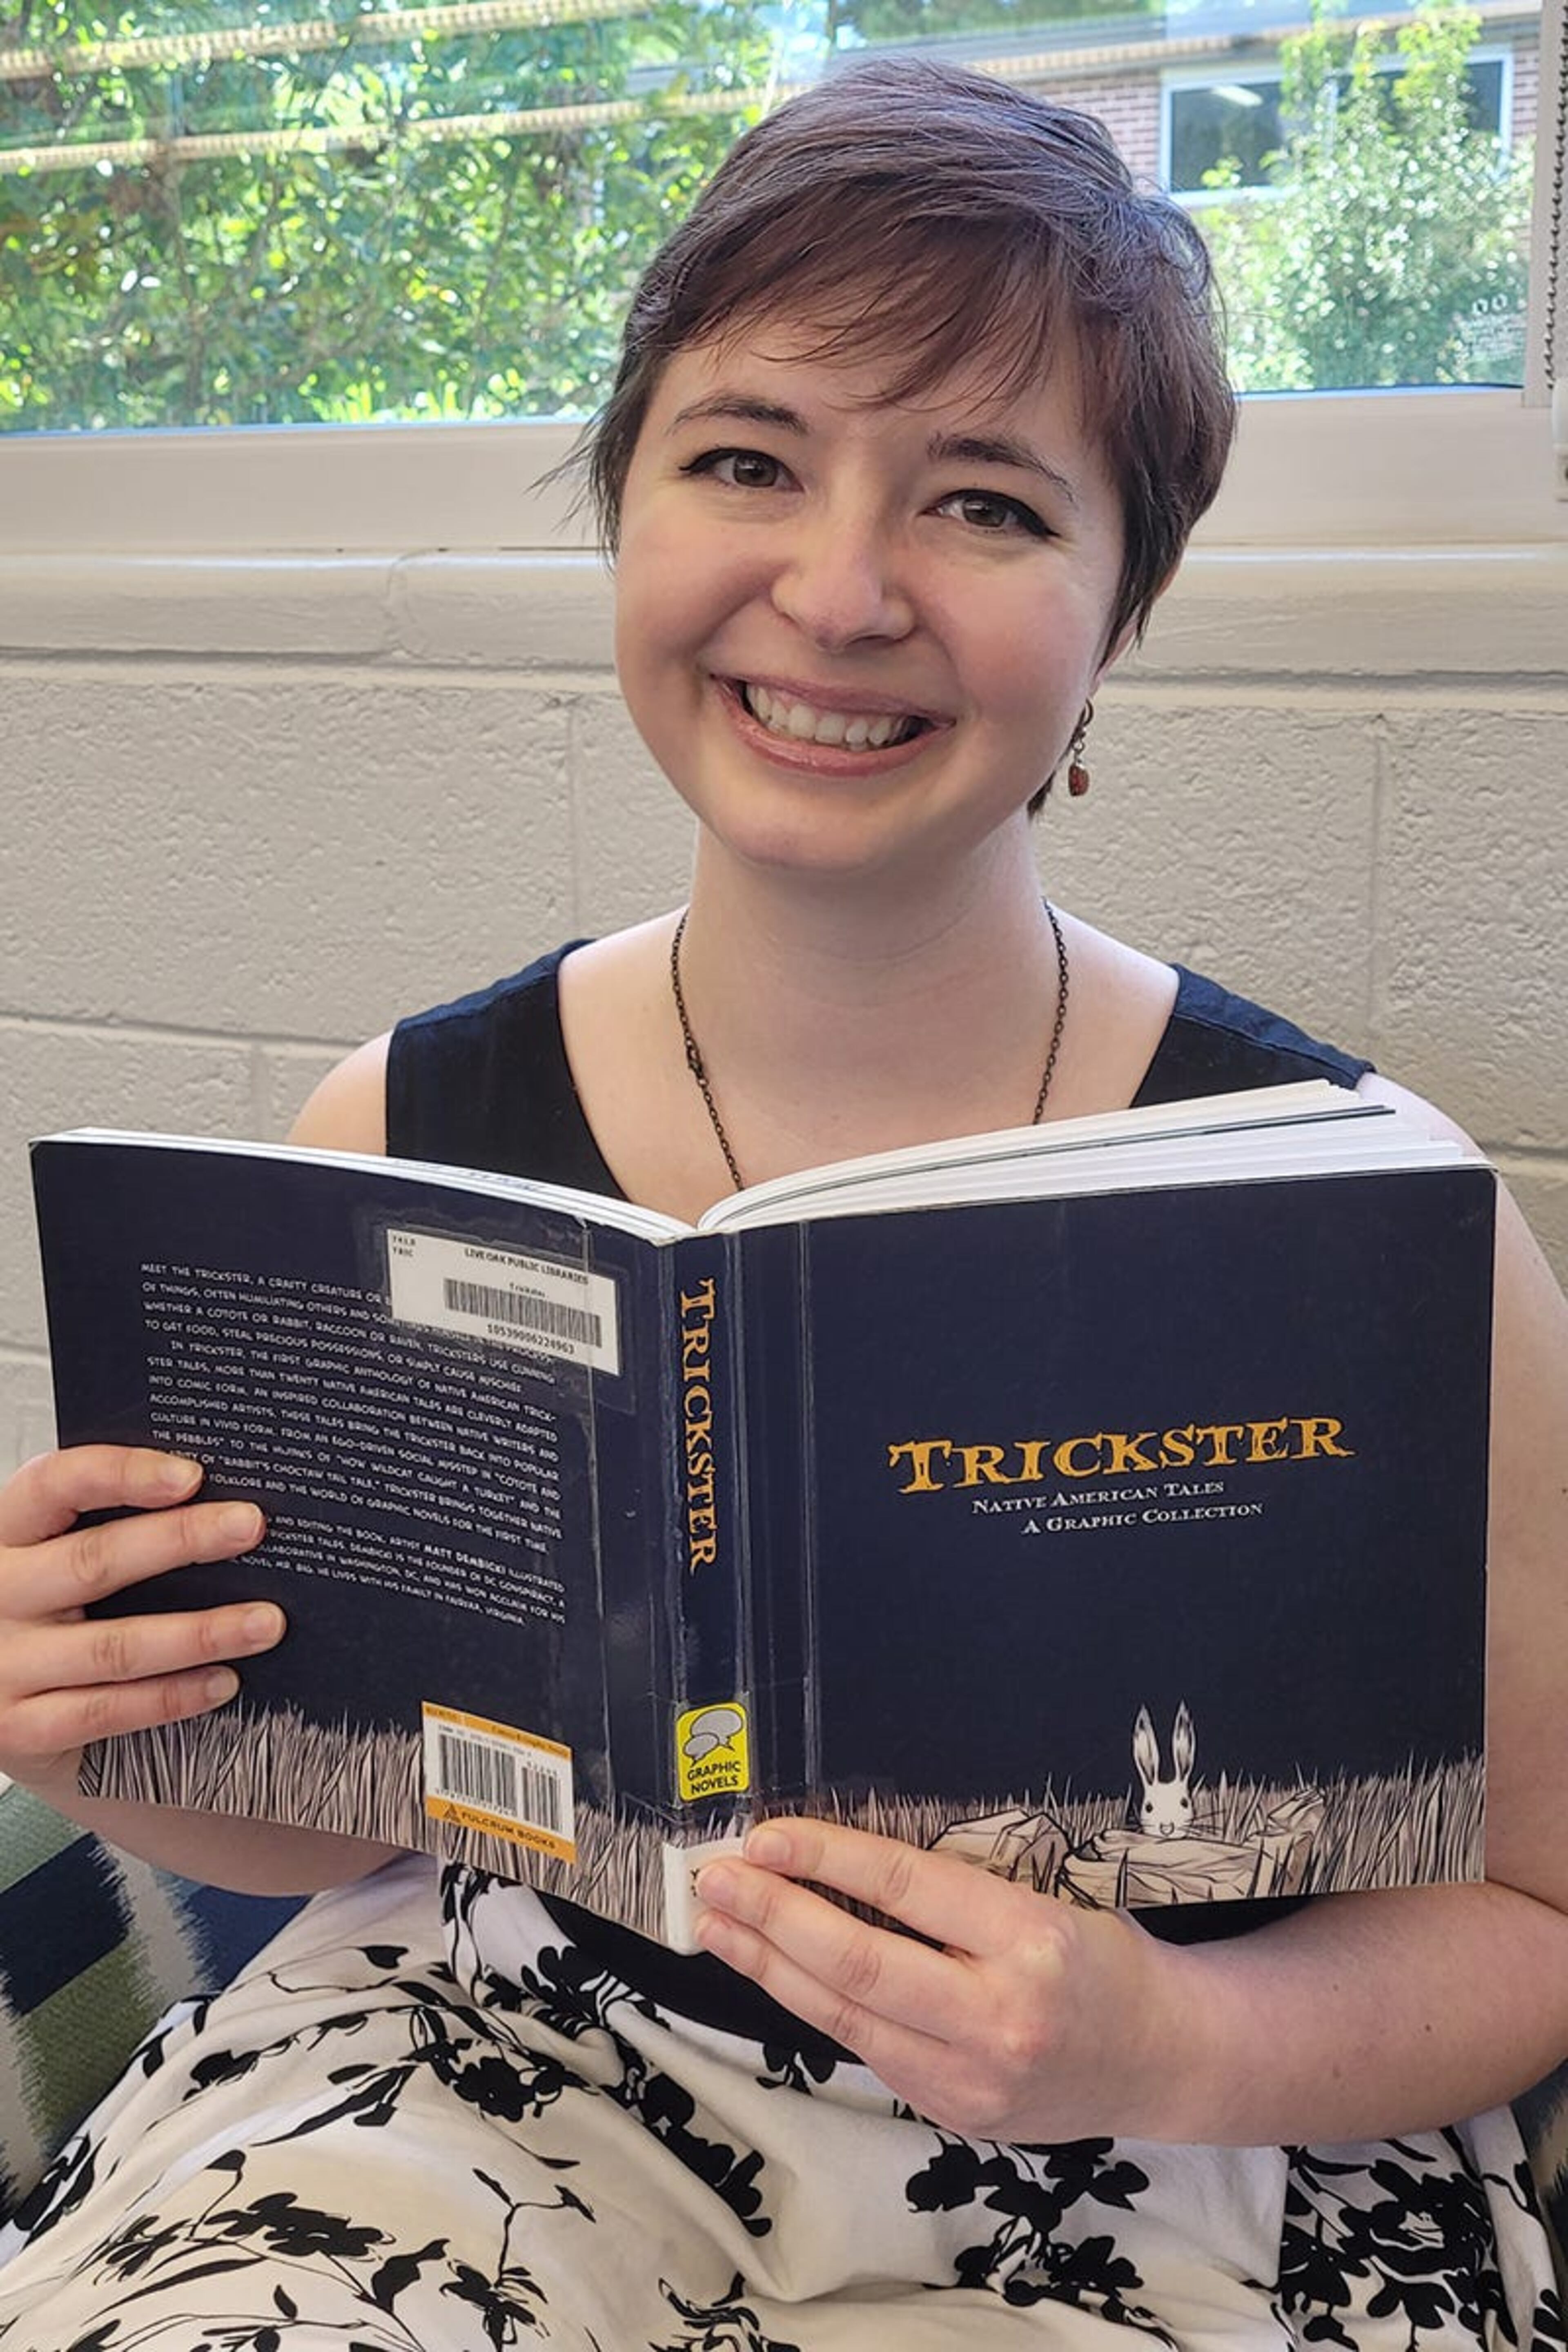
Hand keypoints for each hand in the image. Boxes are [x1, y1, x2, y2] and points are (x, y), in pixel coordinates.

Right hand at [0, 1446, 283, 1801]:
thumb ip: (105, 1528)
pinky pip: (106, 1711)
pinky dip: (171, 1697)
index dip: (121, 1474)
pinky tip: (224, 1682)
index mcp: (3, 1536)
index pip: (55, 1485)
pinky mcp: (18, 1731)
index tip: (192, 1475)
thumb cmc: (41, 1611)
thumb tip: (216, 1500)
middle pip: (94, 1561)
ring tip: (267, 1622)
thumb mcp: (49, 1559)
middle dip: (182, 1540)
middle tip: (251, 1526)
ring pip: (114, 1646)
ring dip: (200, 1632)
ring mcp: (4, 1666)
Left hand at [693, 1818, 1187, 2142]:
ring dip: (768, 1966)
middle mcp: (999, 2015)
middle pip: (859, 1961)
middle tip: (713, 1879)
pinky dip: (813, 2004)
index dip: (827, 1857)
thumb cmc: (1102, 1960)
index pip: (906, 1887)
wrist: (1162, 2058)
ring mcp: (972, 2077)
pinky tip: (774, 1971)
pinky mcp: (954, 2112)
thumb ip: (952, 1895)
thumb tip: (837, 1863)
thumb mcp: (1044, 1900)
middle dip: (773, 1916)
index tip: (766, 1835)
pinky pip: (868, 2048)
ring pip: (845, 2015)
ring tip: (715, 1925)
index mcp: (1030, 1940)